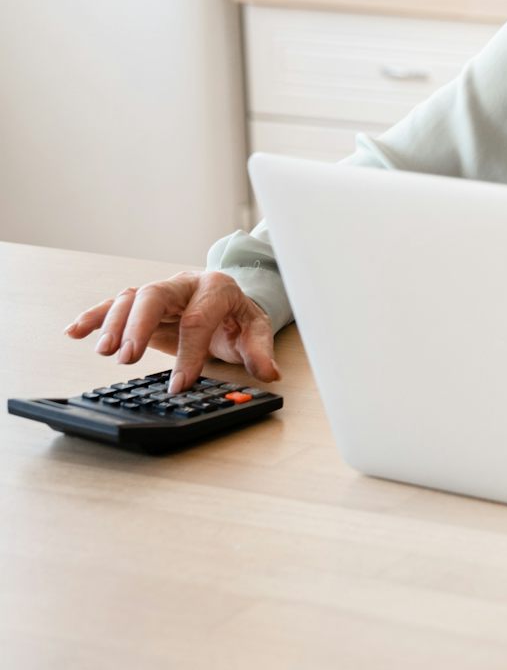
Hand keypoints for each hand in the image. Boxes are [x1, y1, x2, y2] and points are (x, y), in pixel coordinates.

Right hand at [65, 269, 280, 395]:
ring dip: (113, 324)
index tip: (179, 385)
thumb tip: (269, 372)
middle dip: (138, 326)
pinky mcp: (142, 302)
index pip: (199, 320)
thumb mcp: (256, 330)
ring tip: (103, 352)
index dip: (189, 353)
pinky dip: (94, 317)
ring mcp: (161, 291)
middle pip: (155, 296)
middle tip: (126, 357)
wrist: (226, 299)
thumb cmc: (238, 316)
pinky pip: (114, 305)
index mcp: (217, 289)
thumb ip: (259, 350)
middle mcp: (185, 284)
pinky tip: (75, 331)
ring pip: (131, 299)